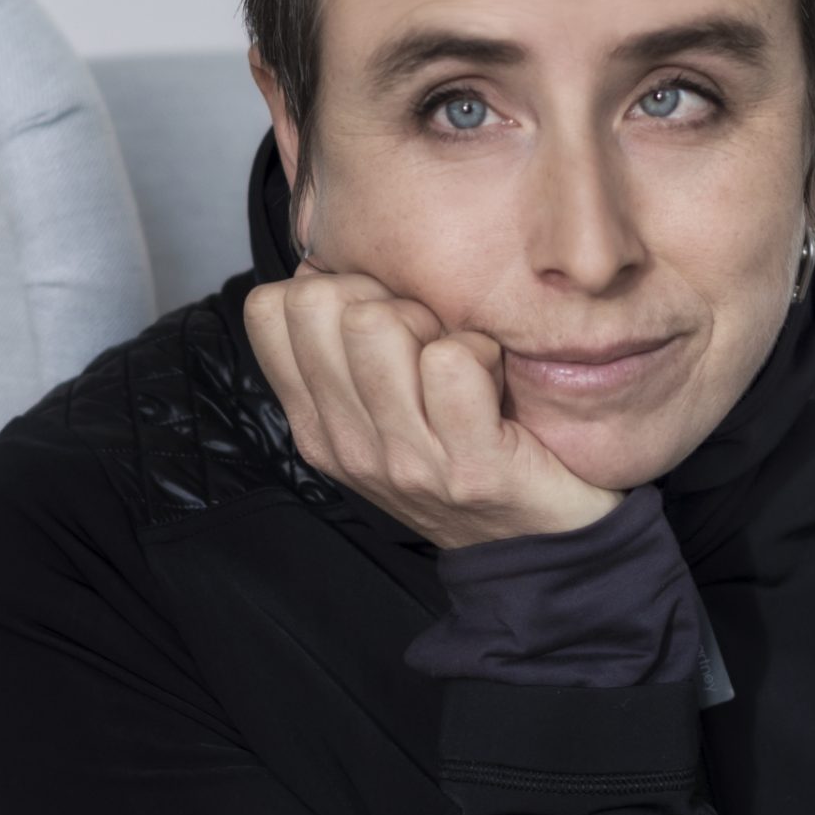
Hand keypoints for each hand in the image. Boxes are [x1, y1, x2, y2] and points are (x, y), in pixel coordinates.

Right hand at [245, 261, 622, 547]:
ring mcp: (406, 462)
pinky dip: (484, 353)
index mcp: (317, 429)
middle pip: (320, 304)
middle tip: (428, 340)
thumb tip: (330, 264)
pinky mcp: (471, 467)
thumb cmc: (467, 460)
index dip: (330, 288)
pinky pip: (453, 360)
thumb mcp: (385, 417)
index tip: (381, 321)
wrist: (544, 550)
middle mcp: (348, 447)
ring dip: (432, 324)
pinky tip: (496, 384)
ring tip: (463, 364)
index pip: (270, 309)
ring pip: (377, 324)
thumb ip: (350, 354)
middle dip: (383, 298)